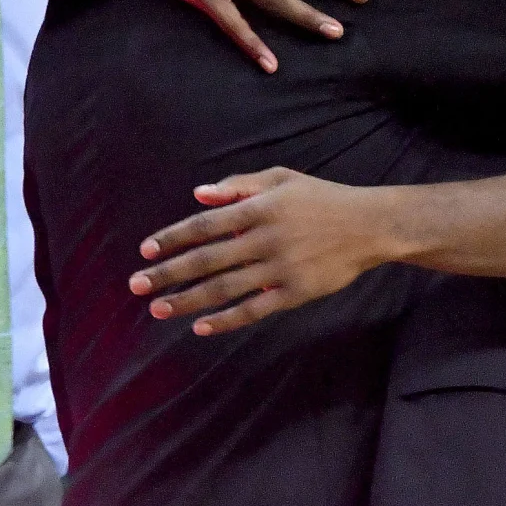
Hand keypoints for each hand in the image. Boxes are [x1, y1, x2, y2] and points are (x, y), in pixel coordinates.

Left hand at [130, 169, 388, 333]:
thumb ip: (239, 186)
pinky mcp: (295, 293)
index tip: (146, 250)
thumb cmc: (321, 198)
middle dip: (168, 273)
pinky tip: (201, 326)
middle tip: (136, 285)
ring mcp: (280, 269)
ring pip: (224, 288)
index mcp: (260, 208)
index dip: (174, 237)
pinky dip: (226, 320)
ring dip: (188, 300)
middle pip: (207, 259)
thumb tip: (198, 195)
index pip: (206, 224)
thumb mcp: (282, 179)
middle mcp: (265, 239)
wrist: (369, 225)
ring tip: (158, 309)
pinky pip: (254, 310)